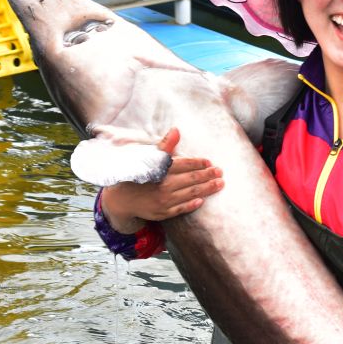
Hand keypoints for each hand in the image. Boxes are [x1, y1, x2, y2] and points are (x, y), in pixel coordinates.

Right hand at [100, 127, 222, 232]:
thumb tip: (176, 130)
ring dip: (206, 188)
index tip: (209, 162)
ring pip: (190, 193)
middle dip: (207, 175)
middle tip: (220, 172)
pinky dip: (192, 204)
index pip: (183, 164)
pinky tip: (202, 200)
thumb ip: (165, 146)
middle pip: (191, 179)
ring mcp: (163, 200)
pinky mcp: (163, 213)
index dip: (198, 163)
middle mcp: (163, 185)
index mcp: (160, 170)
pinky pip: (181, 209)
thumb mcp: (149, 159)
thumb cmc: (138, 176)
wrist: (122, 200)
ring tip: (219, 184)